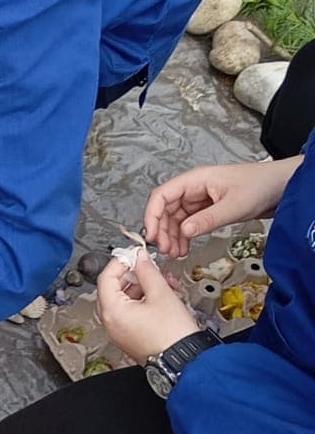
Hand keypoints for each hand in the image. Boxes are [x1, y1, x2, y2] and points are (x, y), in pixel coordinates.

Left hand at [96, 252, 199, 364]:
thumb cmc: (173, 334)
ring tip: (162, 281)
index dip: (121, 262)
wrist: (185, 360)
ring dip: (142, 287)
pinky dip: (143, 301)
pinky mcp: (130, 336)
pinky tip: (161, 295)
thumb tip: (139, 258)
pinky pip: (131, 312)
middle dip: (133, 275)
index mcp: (112, 311)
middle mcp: (111, 323)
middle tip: (148, 266)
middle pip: (113, 288)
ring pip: (124, 300)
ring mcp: (119, 331)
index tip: (134, 254)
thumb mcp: (161, 293)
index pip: (106, 277)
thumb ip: (147, 271)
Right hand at [145, 157, 293, 258]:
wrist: (281, 187)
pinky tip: (185, 248)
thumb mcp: (234, 205)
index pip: (162, 195)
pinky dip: (184, 236)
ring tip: (175, 253)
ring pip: (176, 219)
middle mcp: (194, 189)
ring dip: (172, 236)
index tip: (152, 235)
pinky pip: (189, 224)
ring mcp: (200, 200)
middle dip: (162, 230)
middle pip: (166, 209)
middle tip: (165, 250)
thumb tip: (184, 231)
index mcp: (195, 180)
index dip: (152, 215)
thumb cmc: (261, 185)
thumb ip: (207, 219)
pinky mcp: (208, 210)